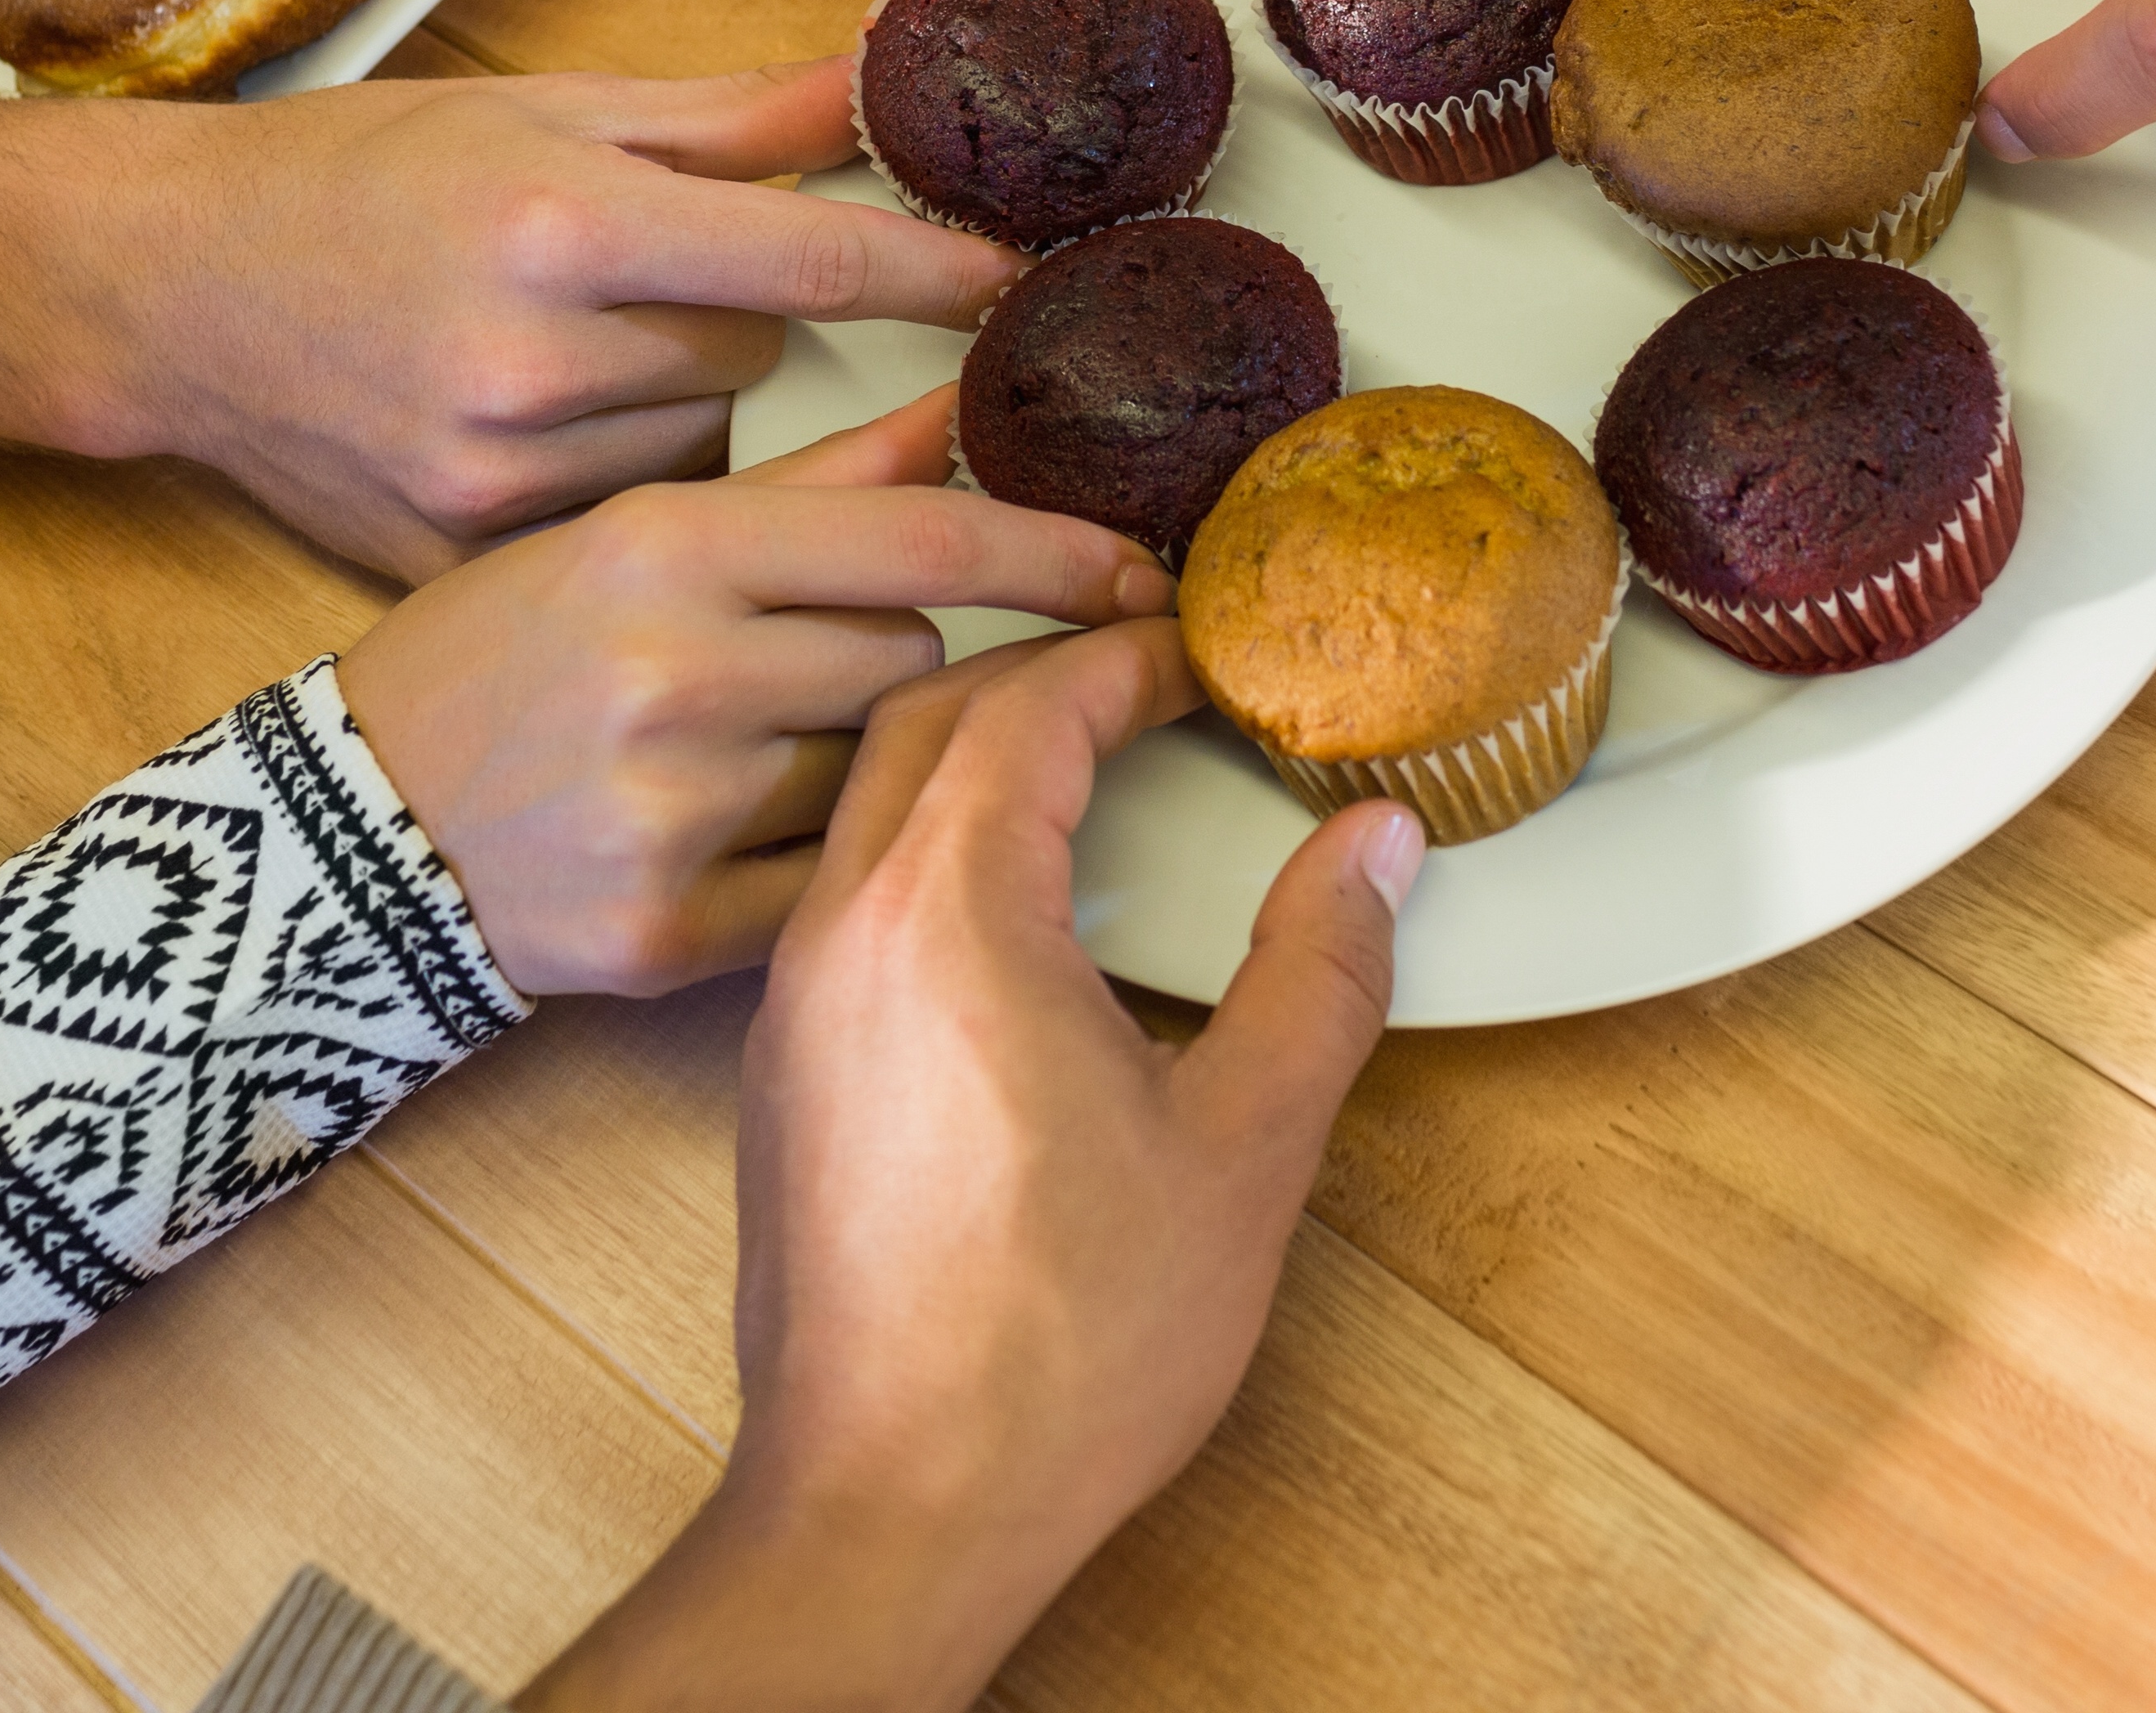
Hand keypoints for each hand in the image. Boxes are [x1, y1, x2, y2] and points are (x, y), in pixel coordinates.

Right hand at [98, 58, 1026, 578]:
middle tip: (657, 295)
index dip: (927, 275)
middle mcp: (527, 362)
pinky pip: (621, 540)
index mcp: (556, 226)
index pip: (806, 263)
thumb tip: (882, 86)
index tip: (1015, 284)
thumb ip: (725, 119)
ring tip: (575, 367)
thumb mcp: (537, 112)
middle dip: (744, 334)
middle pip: (758, 370)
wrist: (165, 295)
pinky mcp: (461, 560)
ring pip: (700, 464)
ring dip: (682, 420)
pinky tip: (539, 439)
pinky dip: (618, 499)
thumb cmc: (354, 181)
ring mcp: (491, 481)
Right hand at [338, 390, 1169, 992]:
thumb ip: (811, 477)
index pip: (929, 543)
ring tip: (742, 750)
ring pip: (879, 772)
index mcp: (668, 545)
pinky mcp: (669, 931)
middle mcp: (678, 672)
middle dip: (897, 659)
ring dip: (849, 759)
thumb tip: (963, 410)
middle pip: (912, 658)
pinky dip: (815, 862)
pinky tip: (736, 838)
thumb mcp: (631, 531)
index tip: (1143, 572)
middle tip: (812, 665)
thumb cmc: (498, 658)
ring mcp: (676, 810)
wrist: (342, 829)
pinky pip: (830, 886)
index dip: (1058, 558)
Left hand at [521, 623, 1417, 1709]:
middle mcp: (843, 932)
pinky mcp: (780, 1071)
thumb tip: (1375, 847)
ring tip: (1086, 756)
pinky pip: (843, 889)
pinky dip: (926, 838)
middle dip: (1039, 668)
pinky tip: (1010, 895)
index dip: (1125, 656)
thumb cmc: (1057, 1348)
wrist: (887, 1508)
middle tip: (1150, 670)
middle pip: (923, 718)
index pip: (1028, 706)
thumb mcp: (1241, 1150)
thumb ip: (1316, 975)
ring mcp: (793, 1002)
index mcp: (949, 918)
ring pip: (867, 800)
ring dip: (969, 745)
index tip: (1205, 647)